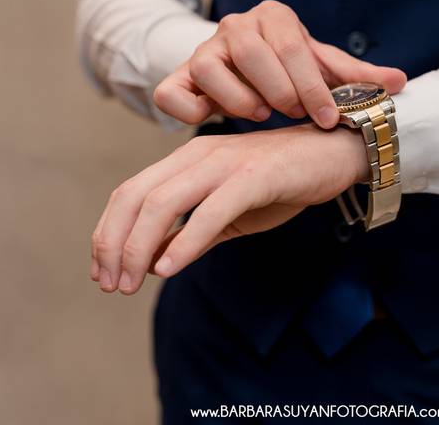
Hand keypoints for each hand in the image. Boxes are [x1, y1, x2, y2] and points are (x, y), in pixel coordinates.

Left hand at [90, 124, 368, 294]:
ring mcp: (224, 163)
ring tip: (130, 283)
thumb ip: (193, 233)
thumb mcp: (230, 213)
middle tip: (110, 284)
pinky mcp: (254, 176)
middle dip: (113, 244)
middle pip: (135, 196)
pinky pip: (210, 210)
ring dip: (139, 247)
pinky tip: (169, 268)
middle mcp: (197, 155)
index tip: (103, 272)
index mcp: (187, 161)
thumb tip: (154, 261)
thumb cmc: (283, 183)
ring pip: (163, 202)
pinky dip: (185, 241)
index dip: (107, 233)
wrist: (335, 154)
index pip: (129, 193)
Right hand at [152, 0, 405, 128]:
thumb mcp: (321, 68)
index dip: (313, 86)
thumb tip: (400, 82)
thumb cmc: (288, 69)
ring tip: (259, 114)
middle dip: (278, 90)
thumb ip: (356, 76)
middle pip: (250, 51)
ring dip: (238, 100)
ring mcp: (202, 51)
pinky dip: (191, 110)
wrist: (243, 67)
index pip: (293, 46)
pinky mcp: (177, 77)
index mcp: (273, 16)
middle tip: (292, 114)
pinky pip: (172, 93)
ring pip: (210, 69)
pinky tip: (216, 121)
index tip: (326, 118)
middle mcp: (234, 26)